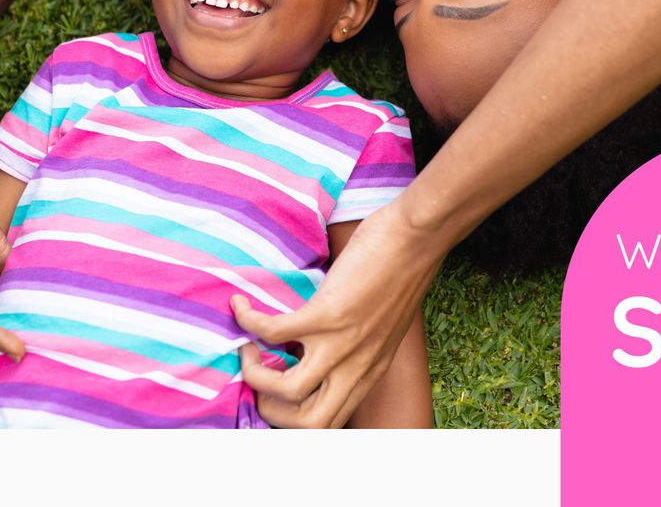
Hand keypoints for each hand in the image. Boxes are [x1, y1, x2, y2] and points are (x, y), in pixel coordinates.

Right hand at [232, 201, 443, 427]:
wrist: (419, 236)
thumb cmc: (405, 268)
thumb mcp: (387, 323)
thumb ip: (361, 342)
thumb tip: (328, 340)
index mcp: (371, 370)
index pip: (331, 422)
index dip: (295, 419)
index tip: (277, 394)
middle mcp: (357, 366)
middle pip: (309, 424)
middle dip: (273, 411)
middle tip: (261, 378)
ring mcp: (341, 342)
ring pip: (287, 390)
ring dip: (256, 374)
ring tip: (250, 348)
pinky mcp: (327, 313)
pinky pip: (274, 331)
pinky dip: (249, 321)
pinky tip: (241, 306)